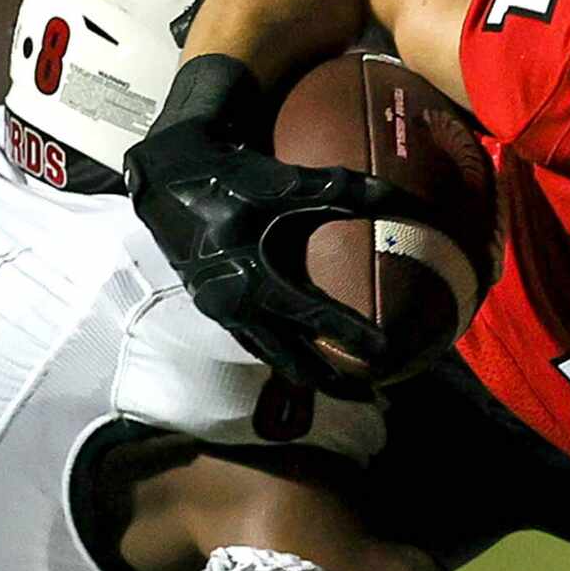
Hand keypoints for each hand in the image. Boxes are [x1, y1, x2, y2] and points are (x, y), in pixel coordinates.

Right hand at [125, 56, 417, 388]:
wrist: (168, 176)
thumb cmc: (229, 177)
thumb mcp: (287, 183)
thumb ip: (345, 191)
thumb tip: (401, 197)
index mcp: (252, 276)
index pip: (314, 315)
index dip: (351, 334)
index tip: (384, 351)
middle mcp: (235, 303)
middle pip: (289, 357)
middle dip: (327, 379)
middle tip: (367, 394)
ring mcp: (221, 310)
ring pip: (268, 355)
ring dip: (303, 372)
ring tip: (339, 386)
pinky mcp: (214, 306)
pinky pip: (252, 342)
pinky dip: (278, 355)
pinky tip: (297, 360)